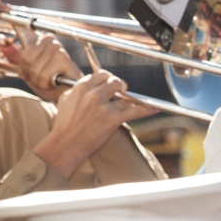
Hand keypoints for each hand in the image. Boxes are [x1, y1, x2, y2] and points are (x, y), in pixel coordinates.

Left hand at [1, 31, 81, 102]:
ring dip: (40, 80)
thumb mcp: (30, 69)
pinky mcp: (63, 59)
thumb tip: (6, 43)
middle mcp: (50, 40)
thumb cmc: (51, 82)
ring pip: (34, 68)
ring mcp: (57, 48)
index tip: (34, 73)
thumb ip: (20, 58)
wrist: (68, 94)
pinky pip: (43, 75)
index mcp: (41, 39)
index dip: (25, 67)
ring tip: (50, 81)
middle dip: (32, 73)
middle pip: (25, 58)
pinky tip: (56, 82)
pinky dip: (46, 84)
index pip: (22, 52)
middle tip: (44, 78)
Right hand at [32, 70, 153, 179]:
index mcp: (81, 87)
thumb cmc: (65, 125)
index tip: (112, 86)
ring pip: (125, 97)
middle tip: (123, 93)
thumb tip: (89, 86)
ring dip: (129, 101)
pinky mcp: (113, 119)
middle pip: (116, 82)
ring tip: (131, 103)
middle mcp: (93, 94)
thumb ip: (78, 90)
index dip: (109, 80)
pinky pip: (135, 111)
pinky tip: (156, 109)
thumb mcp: (65, 100)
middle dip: (121, 87)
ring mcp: (104, 107)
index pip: (102, 75)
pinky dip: (147, 110)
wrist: (65, 145)